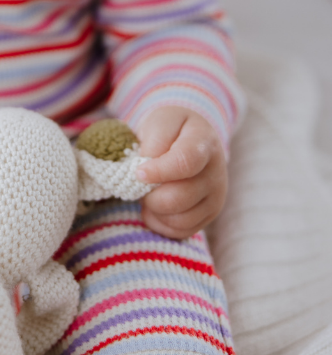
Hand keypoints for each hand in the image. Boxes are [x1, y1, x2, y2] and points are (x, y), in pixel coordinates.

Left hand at [135, 106, 226, 239]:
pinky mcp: (209, 215)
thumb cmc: (169, 130)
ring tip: (146, 194)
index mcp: (204, 141)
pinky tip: (154, 207)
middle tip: (139, 184)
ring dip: (154, 210)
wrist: (186, 139)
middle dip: (151, 194)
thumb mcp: (159, 123)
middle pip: (180, 197)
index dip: (159, 172)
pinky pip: (181, 231)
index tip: (139, 173)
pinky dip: (161, 223)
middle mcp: (216, 171)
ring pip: (180, 219)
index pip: (185, 162)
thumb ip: (154, 142)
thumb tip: (147, 173)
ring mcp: (216, 196)